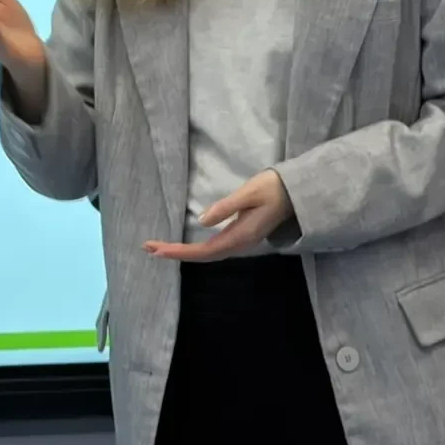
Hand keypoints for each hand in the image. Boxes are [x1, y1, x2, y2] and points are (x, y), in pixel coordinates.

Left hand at [144, 170, 291, 261]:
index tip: (157, 249)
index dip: (179, 252)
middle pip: (202, 256)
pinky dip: (194, 249)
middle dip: (175, 253)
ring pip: (207, 253)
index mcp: (240, 236)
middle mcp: (239, 244)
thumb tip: (203, 221)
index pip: (204, 251)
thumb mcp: (249, 193)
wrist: (296, 193)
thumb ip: (227, 207)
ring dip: (183, 252)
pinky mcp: (240, 236)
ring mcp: (240, 242)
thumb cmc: (273, 188)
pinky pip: (213, 248)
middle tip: (148, 247)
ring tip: (158, 248)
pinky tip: (184, 247)